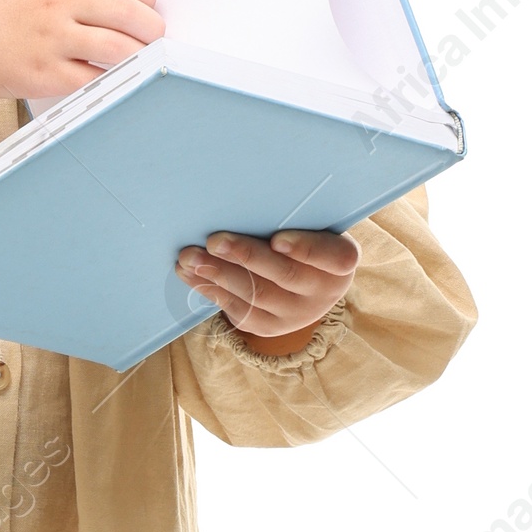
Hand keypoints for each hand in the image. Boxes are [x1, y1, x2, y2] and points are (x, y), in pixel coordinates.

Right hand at [0, 0, 160, 130]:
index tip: (148, 3)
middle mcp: (56, 5)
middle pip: (123, 10)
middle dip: (151, 24)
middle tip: (156, 33)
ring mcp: (51, 41)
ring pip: (115, 47)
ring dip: (139, 53)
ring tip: (144, 57)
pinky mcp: (45, 75)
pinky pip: (92, 79)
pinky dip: (111, 80)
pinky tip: (117, 78)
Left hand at [176, 227, 358, 354]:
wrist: (305, 282)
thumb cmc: (302, 237)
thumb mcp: (309, 225)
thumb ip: (291, 217)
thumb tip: (241, 204)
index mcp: (341, 261)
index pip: (333, 257)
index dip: (306, 249)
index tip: (278, 239)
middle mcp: (322, 292)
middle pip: (284, 275)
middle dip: (245, 256)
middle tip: (214, 241)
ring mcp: (296, 314)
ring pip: (256, 295)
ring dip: (218, 274)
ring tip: (190, 257)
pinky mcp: (269, 327)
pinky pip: (238, 310)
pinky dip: (210, 289)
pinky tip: (190, 274)